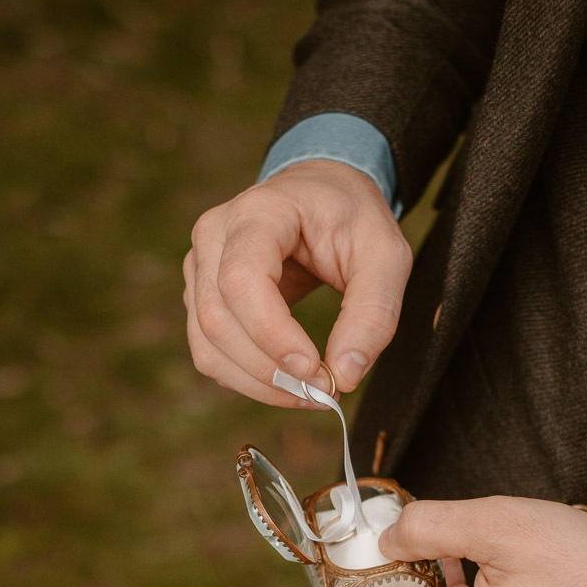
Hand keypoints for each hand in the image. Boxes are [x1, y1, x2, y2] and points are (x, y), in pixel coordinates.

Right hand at [184, 159, 411, 405]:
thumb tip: (346, 376)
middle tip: (326, 391)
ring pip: (208, 345)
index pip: (241, 279)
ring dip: (259, 384)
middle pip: (218, 319)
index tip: (316, 370)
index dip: (271, 333)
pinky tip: (289, 382)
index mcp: (256, 212)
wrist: (322, 193)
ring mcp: (200, 268)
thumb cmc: (352, 217)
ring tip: (312, 393)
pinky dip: (248, 380)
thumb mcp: (385, 254)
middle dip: (271, 370)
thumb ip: (374, 312)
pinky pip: (211, 352)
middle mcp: (213, 236)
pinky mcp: (202, 297)